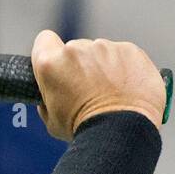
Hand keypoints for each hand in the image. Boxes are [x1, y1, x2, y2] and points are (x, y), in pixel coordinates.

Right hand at [31, 30, 165, 140]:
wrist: (121, 132)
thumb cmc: (84, 130)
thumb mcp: (52, 121)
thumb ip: (49, 99)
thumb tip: (53, 95)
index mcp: (51, 64)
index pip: (43, 41)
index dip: (48, 52)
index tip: (56, 66)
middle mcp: (77, 49)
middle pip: (74, 50)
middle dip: (78, 66)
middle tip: (87, 92)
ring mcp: (106, 47)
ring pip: (101, 52)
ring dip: (103, 67)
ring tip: (110, 94)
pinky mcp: (130, 50)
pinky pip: (124, 55)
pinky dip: (125, 69)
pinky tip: (126, 90)